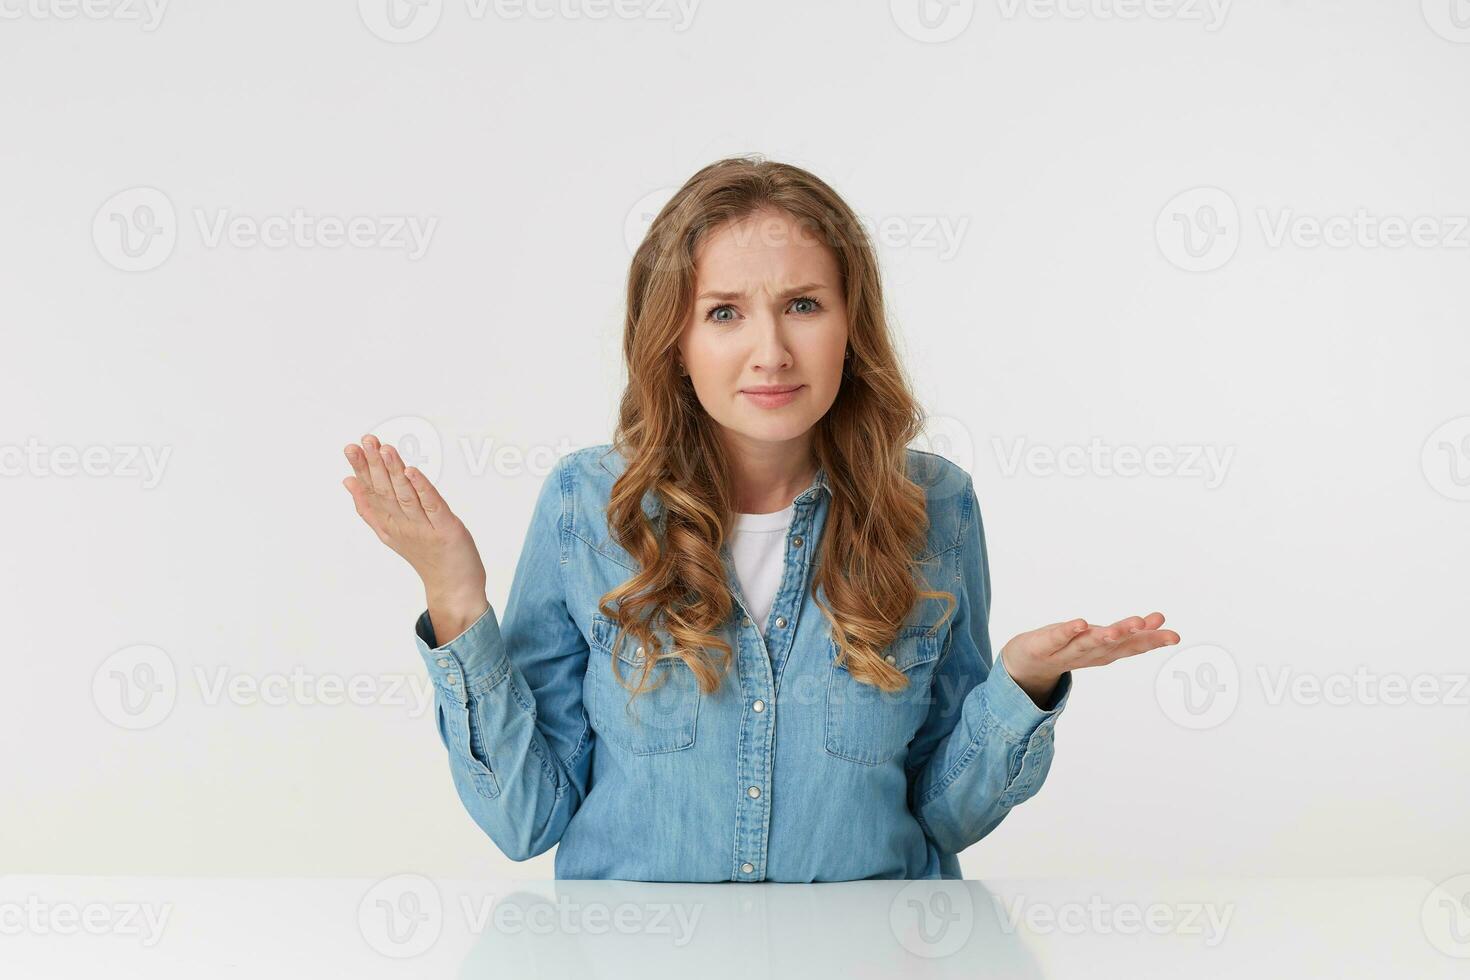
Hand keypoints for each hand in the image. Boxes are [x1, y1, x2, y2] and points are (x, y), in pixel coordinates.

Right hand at [342, 433, 488, 621]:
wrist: (453, 588)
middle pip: (385, 491)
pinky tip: (412, 471)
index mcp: (388, 523)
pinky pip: (432, 505)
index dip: (361, 469)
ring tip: (384, 448)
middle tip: (364, 440)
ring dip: (394, 471)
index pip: (371, 491)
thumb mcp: (390, 532)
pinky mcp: (446, 529)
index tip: (351, 447)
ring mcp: (423, 527)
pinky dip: (422, 488)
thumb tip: (347, 481)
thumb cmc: (425, 554)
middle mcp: (402, 525)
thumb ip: (368, 508)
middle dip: (374, 464)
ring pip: (406, 495)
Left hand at [1000, 613, 1179, 706]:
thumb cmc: (1069, 647)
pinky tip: (1079, 623)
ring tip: (1118, 628)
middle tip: (1147, 625)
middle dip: (1130, 636)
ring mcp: (1066, 651)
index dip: (1152, 641)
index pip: (1132, 646)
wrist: (1026, 664)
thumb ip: (1129, 633)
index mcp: (1104, 652)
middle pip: (1112, 645)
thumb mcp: (1100, 640)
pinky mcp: (1043, 646)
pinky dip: (1068, 631)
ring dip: (1103, 636)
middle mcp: (1089, 654)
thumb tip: (1161, 618)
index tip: (1174, 635)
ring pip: (1088, 643)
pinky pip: (1057, 638)